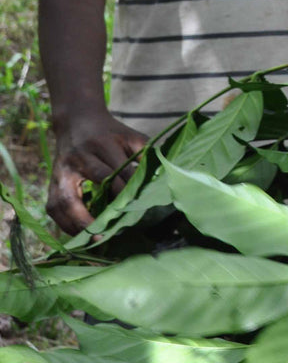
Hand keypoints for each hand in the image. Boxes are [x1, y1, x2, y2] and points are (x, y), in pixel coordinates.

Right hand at [47, 111, 147, 234]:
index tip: (137, 211)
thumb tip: (162, 177)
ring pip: (63, 201)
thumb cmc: (111, 133)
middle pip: (86, 188)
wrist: (77, 121)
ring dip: (77, 223)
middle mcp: (78, 158)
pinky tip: (79, 236)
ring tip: (93, 241)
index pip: (114, 173)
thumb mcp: (131, 137)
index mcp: (101, 144)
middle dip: (98, 210)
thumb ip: (145, 154)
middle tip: (108, 233)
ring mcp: (61, 171)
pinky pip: (53, 207)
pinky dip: (65, 223)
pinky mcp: (51, 182)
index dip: (125, 193)